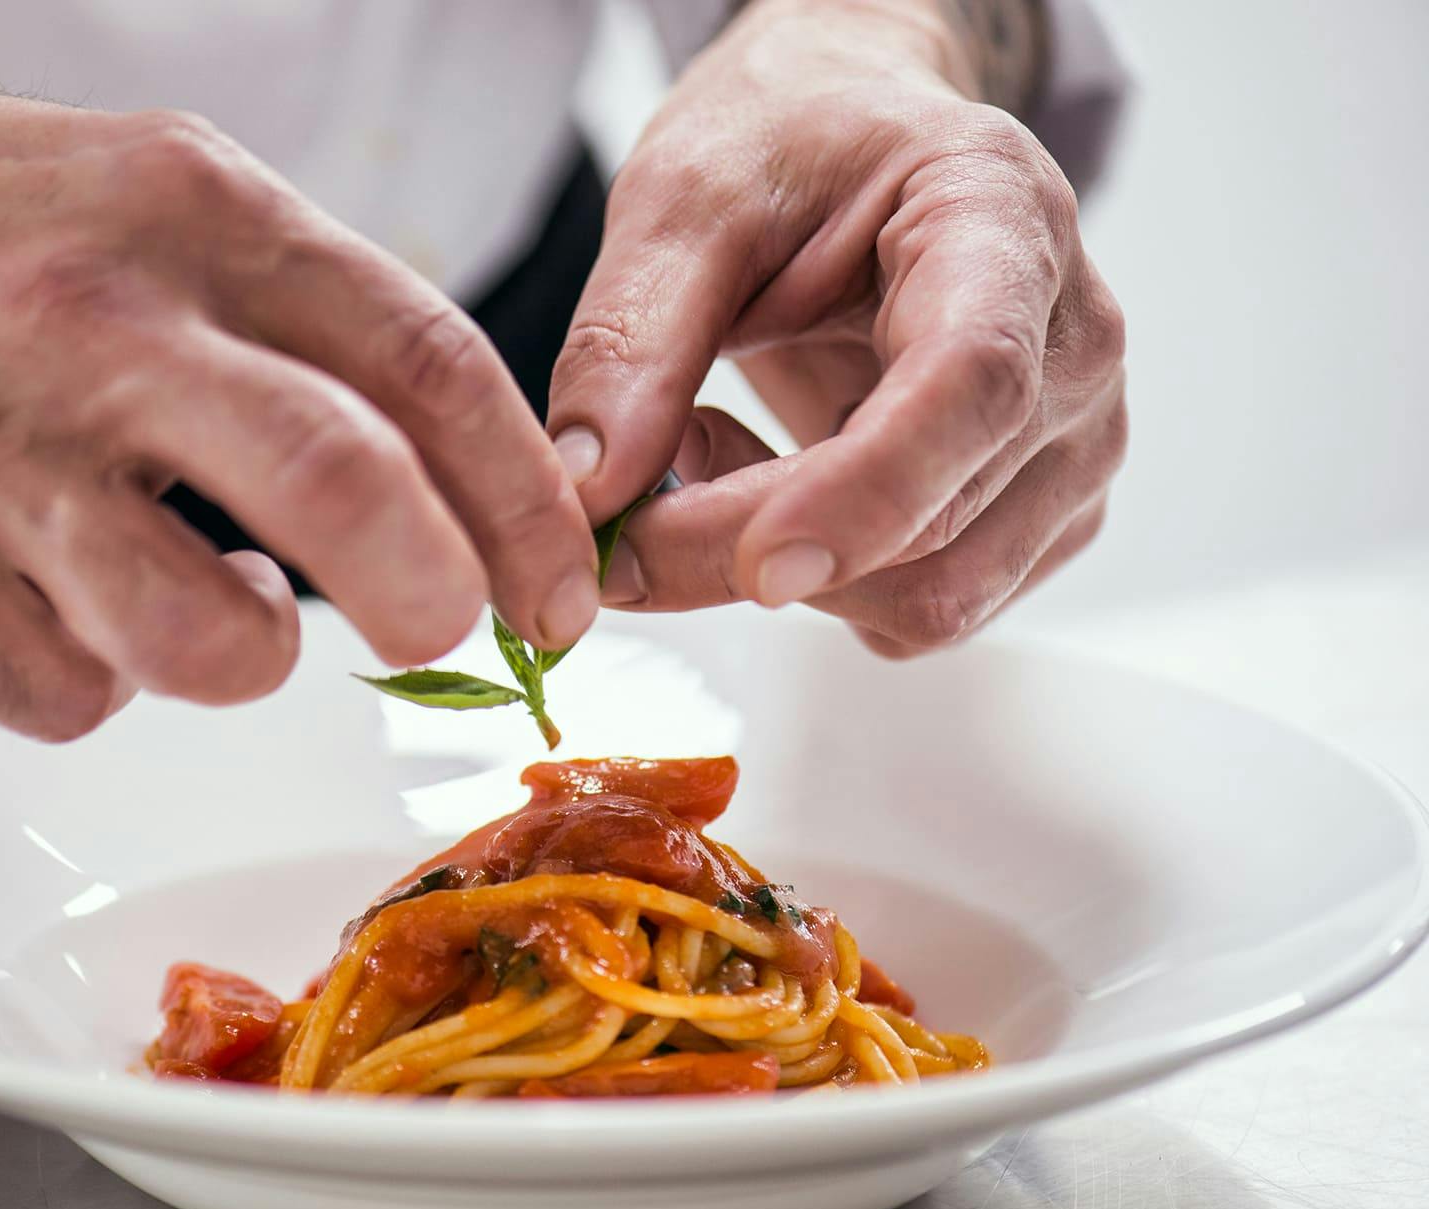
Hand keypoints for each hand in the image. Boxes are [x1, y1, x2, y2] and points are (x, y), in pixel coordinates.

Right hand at [0, 15, 596, 737]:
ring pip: (210, 647)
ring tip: (194, 590)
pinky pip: (68, 699)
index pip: (429, 366)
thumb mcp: (158, 198)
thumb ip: (307, 324)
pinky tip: (54, 595)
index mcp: (194, 211)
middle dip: (435, 601)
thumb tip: (461, 493)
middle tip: (437, 632)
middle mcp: (96, 322)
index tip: (558, 588)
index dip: (525, 502)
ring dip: (242, 654)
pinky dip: (95, 678)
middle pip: (348, 496)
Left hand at [547, 0, 1126, 655]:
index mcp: (1004, 223)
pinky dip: (815, 584)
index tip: (756, 565)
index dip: (866, 492)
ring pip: (925, 598)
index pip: (972, 384)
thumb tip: (590, 485)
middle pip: (933, 524)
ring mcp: (1068, 448)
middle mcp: (1069, 348)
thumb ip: (631, 336)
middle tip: (622, 493)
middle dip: (744, 544)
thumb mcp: (684, 197)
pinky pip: (914, 610)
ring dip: (773, 564)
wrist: (856, 147)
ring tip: (702, 447)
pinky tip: (761, 482)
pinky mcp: (1034, 522)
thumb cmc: (790, 145)